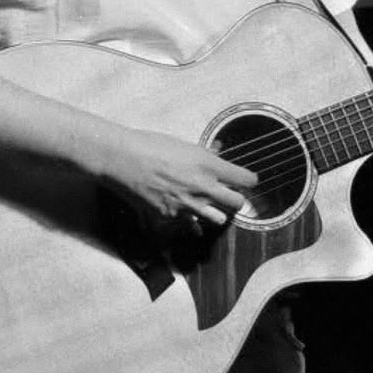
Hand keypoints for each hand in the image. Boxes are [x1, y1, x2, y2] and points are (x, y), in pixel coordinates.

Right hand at [97, 129, 256, 228]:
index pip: (246, 179)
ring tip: (208, 204)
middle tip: (230, 194)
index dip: (249, 179)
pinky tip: (186, 214)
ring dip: (216, 212)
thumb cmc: (152, 145)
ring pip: (218, 220)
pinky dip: (190, 222)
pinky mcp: (170, 218)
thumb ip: (205, 156)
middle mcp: (203, 188)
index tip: (247, 179)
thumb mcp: (185, 145)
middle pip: (238, 203)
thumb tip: (218, 155)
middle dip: (237, 199)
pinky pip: (190, 226)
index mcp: (209, 165)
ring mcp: (187, 206)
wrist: (123, 159)